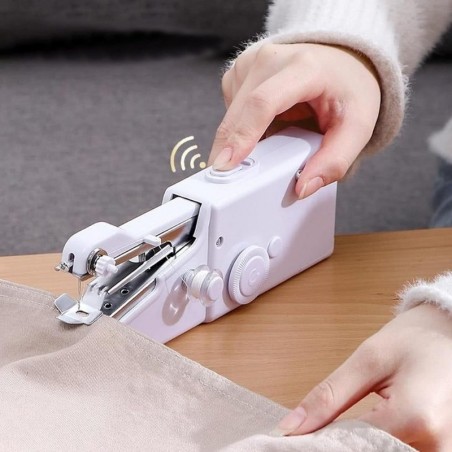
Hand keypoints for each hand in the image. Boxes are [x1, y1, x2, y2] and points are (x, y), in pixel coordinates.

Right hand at [209, 43, 380, 198]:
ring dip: (240, 139)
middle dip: (231, 150)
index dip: (242, 135)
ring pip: (229, 114)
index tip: (226, 164)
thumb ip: (334, 162)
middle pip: (238, 113)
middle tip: (236, 180)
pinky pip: (229, 109)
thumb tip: (303, 188)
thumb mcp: (357, 128)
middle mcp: (271, 58)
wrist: (343, 62)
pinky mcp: (240, 70)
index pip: (263, 103)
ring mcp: (251, 62)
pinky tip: (263, 126)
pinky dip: (241, 127)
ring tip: (271, 142)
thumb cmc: (349, 90)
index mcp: (304, 67)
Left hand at [275, 304, 451, 450]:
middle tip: (320, 428)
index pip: (351, 447)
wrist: (450, 334)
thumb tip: (291, 427)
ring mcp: (444, 451)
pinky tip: (365, 434)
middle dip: (340, 445)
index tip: (298, 435)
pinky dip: (378, 445)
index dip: (319, 441)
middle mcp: (437, 446)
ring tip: (341, 427)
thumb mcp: (367, 359)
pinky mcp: (443, 450)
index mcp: (415, 418)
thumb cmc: (414, 339)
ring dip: (359, 445)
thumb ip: (329, 396)